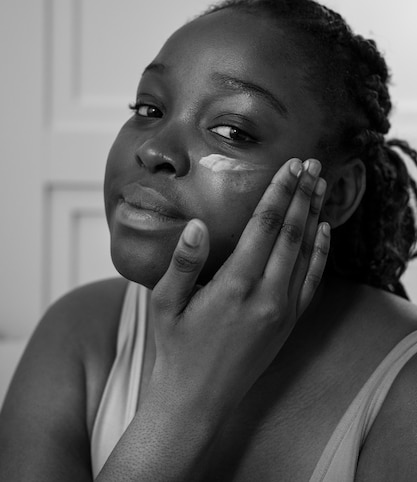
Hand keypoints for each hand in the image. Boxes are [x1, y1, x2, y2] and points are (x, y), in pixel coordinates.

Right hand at [149, 158, 329, 413]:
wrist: (198, 400)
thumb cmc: (176, 348)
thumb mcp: (165, 303)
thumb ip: (183, 262)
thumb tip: (195, 224)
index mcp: (235, 285)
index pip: (265, 226)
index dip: (279, 192)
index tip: (290, 165)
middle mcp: (267, 295)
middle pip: (291, 232)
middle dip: (302, 194)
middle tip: (312, 164)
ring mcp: (283, 311)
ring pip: (307, 252)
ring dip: (315, 216)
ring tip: (321, 187)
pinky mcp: (289, 323)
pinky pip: (313, 281)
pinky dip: (321, 252)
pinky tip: (324, 231)